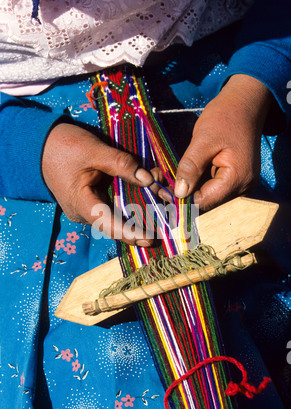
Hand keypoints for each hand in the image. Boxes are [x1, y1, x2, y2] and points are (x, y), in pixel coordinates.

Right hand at [42, 122, 164, 245]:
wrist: (39, 144)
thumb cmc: (63, 146)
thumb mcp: (94, 151)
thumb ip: (122, 164)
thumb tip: (149, 179)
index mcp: (82, 204)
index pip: (109, 225)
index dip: (131, 234)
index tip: (150, 240)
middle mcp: (85, 212)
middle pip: (118, 221)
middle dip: (144, 218)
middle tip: (169, 215)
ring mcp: (88, 207)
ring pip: (118, 212)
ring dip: (141, 204)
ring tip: (164, 197)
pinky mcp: (92, 200)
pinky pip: (113, 203)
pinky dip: (132, 196)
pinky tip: (149, 187)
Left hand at [174, 74, 272, 210]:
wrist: (244, 104)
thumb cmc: (225, 117)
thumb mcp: (203, 140)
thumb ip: (191, 167)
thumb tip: (179, 193)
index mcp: (237, 179)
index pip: (205, 202)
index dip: (183, 199)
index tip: (163, 189)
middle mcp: (243, 188)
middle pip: (207, 202)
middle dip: (184, 194)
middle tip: (160, 182)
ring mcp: (241, 185)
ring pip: (208, 196)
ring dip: (189, 189)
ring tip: (167, 177)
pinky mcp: (235, 180)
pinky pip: (213, 187)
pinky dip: (197, 182)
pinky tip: (183, 174)